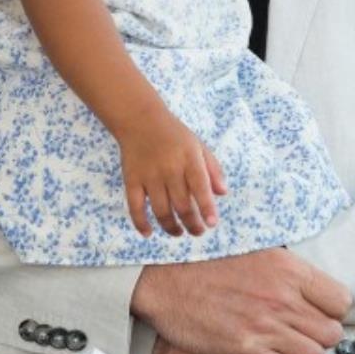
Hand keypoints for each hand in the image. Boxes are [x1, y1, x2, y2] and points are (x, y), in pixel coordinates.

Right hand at [119, 115, 226, 237]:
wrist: (140, 120)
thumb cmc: (175, 135)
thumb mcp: (199, 146)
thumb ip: (213, 169)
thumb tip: (223, 194)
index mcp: (189, 159)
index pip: (201, 187)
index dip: (207, 208)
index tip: (212, 224)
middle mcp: (170, 169)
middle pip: (182, 205)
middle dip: (192, 224)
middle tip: (198, 232)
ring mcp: (149, 176)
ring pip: (161, 210)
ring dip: (171, 227)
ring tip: (179, 232)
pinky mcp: (131, 180)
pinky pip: (135, 207)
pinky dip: (141, 223)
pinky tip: (148, 233)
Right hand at [131, 248, 350, 353]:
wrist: (167, 281)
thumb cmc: (212, 264)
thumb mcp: (260, 254)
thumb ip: (291, 273)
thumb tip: (316, 287)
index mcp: (290, 271)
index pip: (341, 300)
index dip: (334, 311)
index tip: (322, 314)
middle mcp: (283, 299)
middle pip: (332, 332)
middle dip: (323, 338)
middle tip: (308, 337)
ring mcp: (264, 327)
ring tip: (294, 353)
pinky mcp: (245, 352)